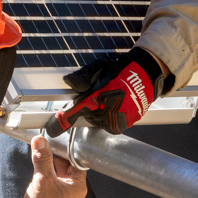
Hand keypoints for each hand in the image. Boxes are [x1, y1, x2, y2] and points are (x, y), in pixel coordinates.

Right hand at [23, 135, 86, 197]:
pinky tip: (39, 174)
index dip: (66, 151)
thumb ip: (42, 160)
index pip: (76, 161)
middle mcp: (74, 192)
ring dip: (50, 167)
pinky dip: (47, 177)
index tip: (56, 143)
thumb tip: (40, 142)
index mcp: (78, 186)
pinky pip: (54, 184)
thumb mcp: (42, 180)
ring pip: (59, 176)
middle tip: (44, 149)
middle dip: (55, 158)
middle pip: (67, 167)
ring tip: (40, 160)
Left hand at [45, 47, 165, 136]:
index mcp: (100, 98)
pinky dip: (109, 115)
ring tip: (109, 97)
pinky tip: (115, 103)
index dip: (62, 122)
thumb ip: (83, 76)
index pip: (76, 112)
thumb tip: (69, 82)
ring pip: (98, 121)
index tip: (51, 130)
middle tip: (98, 94)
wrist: (146, 75)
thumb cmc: (122, 69)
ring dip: (99, 112)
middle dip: (88, 107)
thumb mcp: (100, 67)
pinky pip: (110, 123)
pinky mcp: (126, 123)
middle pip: (87, 117)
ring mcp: (119, 120)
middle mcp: (109, 112)